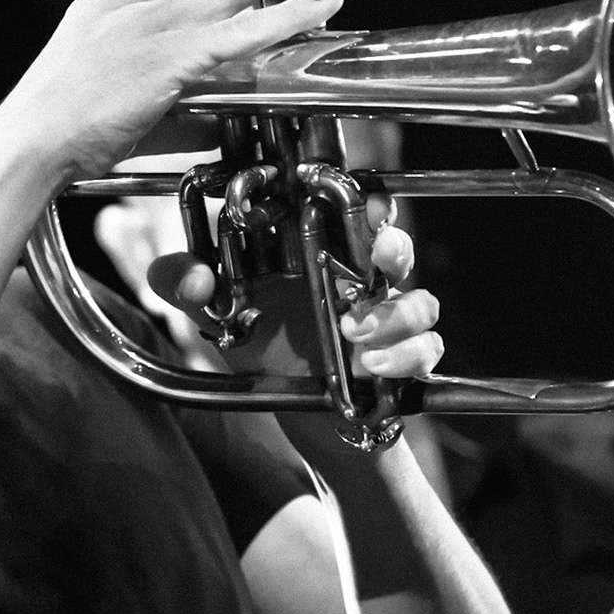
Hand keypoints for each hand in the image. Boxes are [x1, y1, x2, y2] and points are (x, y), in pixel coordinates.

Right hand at [0, 0, 341, 180]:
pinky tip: (307, 15)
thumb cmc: (52, 135)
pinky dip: (278, 21)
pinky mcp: (166, 59)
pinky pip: (237, 34)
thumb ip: (149, 92)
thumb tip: (198, 114)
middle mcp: (125, 7)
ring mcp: (145, 29)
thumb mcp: (97, 94)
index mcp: (101, 7)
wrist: (26, 146)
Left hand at [150, 223, 444, 380]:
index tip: (363, 203)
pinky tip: (370, 365)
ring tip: (355, 332)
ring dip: (395, 315)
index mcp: (319, 253)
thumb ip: (187, 286)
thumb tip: (192, 276)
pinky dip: (405, 355)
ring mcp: (387, 317)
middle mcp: (359, 278)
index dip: (365, 201)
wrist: (298, 412)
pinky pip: (427, 348)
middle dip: (395, 245)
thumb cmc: (263, 347)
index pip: (353, 211)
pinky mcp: (406, 355)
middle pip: (395, 244)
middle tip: (379, 255)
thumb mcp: (218, 314)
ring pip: (419, 299)